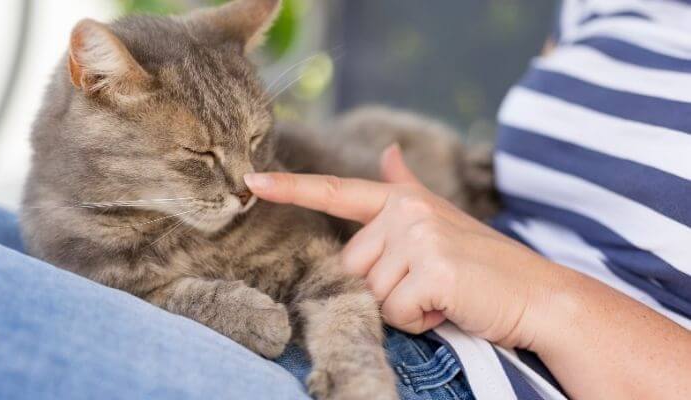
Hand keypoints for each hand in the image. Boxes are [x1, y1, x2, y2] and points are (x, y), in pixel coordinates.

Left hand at [244, 145, 562, 348]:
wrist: (538, 294)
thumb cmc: (484, 264)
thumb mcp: (441, 220)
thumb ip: (406, 188)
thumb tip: (388, 151)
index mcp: (402, 201)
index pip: (338, 192)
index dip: (292, 188)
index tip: (251, 181)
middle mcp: (407, 210)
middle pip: (353, 267)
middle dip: (385, 289)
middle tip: (430, 285)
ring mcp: (419, 236)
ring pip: (372, 294)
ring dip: (405, 308)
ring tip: (444, 294)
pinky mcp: (433, 267)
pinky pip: (397, 312)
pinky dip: (422, 320)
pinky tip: (451, 305)